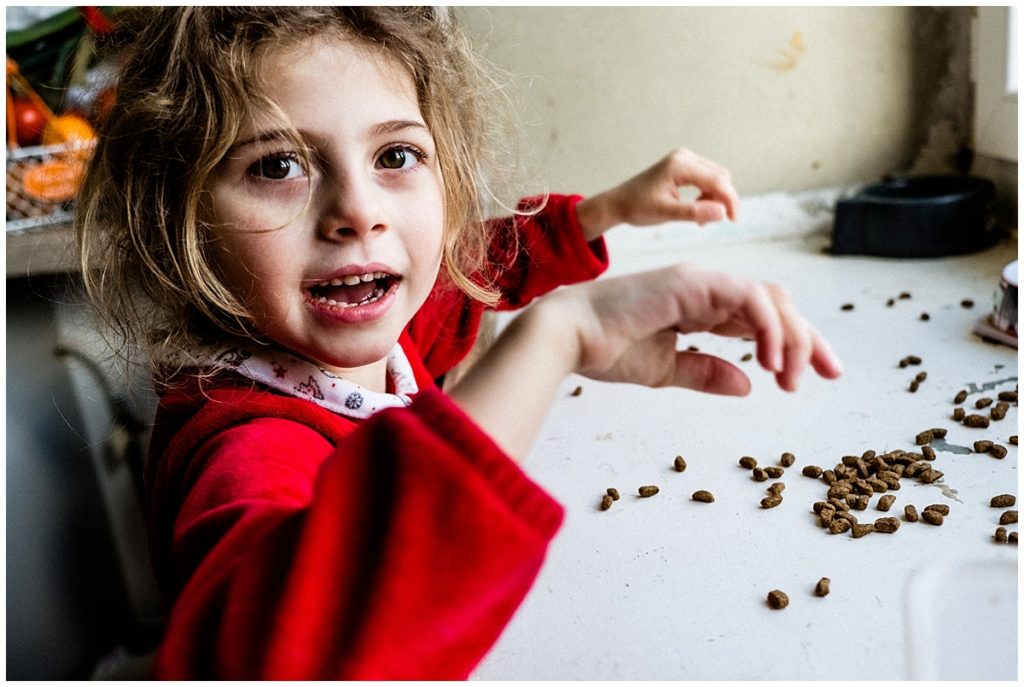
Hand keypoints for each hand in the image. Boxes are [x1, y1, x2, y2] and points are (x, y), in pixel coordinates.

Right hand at [449, 262, 840, 458]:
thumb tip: (748, 384)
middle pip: (776, 304)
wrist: (567, 337)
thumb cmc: (605, 350)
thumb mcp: (667, 369)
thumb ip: (707, 372)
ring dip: (792, 338)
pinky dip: (768, 328)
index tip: (811, 379)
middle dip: (809, 339)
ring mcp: (701, 279)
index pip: (760, 318)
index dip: (792, 344)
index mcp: (700, 305)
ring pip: (770, 299)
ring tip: (793, 379)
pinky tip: (773, 362)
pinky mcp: (694, 281)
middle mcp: (706, 287)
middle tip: (831, 374)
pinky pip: (749, 299)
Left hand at [576, 147, 739, 240]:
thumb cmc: (637, 208)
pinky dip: (706, 196)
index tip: (734, 220)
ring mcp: (684, 159)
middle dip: (721, 201)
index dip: (730, 200)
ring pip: (715, 179)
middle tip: (706, 224)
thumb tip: (722, 213)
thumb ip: (694, 212)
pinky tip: (696, 212)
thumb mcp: (665, 213)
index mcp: (680, 165)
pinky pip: (706, 180)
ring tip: (698, 221)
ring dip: (714, 200)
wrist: (618, 203)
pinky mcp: (683, 166)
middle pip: (720, 178)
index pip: (717, 180)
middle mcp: (684, 157)